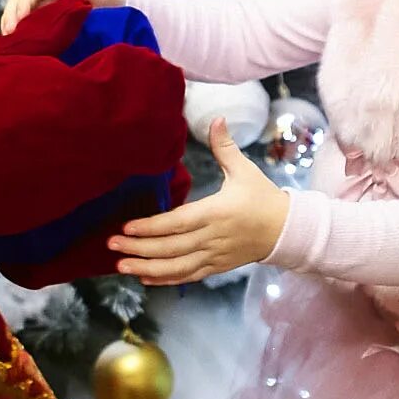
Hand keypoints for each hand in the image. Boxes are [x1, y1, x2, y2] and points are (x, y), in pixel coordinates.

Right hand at [0, 0, 124, 35]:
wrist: (111, 7)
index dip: (24, 4)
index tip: (20, 21)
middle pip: (18, 0)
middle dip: (11, 16)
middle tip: (10, 35)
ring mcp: (40, 5)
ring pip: (16, 12)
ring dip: (10, 25)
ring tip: (9, 44)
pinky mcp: (41, 18)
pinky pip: (23, 24)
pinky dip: (17, 34)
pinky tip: (16, 48)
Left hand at [112, 120, 290, 284]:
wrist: (286, 230)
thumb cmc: (263, 198)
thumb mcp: (245, 170)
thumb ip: (225, 147)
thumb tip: (217, 118)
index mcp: (215, 213)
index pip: (176, 223)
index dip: (150, 227)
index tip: (127, 226)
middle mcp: (211, 238)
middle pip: (169, 248)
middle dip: (138, 248)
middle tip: (112, 244)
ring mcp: (213, 256)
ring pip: (175, 267)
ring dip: (146, 268)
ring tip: (121, 265)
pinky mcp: (216, 267)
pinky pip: (187, 276)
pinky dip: (165, 279)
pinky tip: (144, 278)